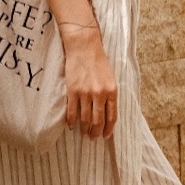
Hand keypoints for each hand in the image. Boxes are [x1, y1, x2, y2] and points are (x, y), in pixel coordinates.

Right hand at [61, 23, 116, 139]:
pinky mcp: (72, 90)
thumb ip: (110, 94)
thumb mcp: (110, 78)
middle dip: (96, 133)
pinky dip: (71, 121)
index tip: (105, 136)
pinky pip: (72, 111)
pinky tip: (71, 125)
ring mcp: (85, 93)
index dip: (108, 129)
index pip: (112, 117)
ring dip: (84, 129)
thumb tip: (107, 112)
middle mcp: (100, 94)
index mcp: (112, 91)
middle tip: (93, 138)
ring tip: (84, 133)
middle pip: (98, 121)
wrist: (84, 46)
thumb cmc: (98, 61)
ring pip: (85, 119)